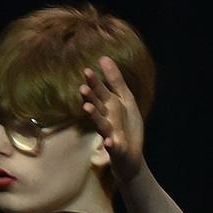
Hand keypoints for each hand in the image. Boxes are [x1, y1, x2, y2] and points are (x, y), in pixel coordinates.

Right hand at [81, 56, 144, 183]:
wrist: (130, 154)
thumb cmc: (126, 125)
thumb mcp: (124, 99)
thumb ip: (115, 80)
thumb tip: (103, 58)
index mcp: (109, 107)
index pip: (100, 93)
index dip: (94, 82)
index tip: (87, 71)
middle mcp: (106, 119)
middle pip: (98, 106)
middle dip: (91, 97)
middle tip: (82, 87)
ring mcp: (110, 134)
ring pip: (100, 124)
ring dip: (94, 116)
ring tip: (87, 107)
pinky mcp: (116, 148)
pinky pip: (113, 146)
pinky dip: (110, 144)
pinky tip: (109, 142)